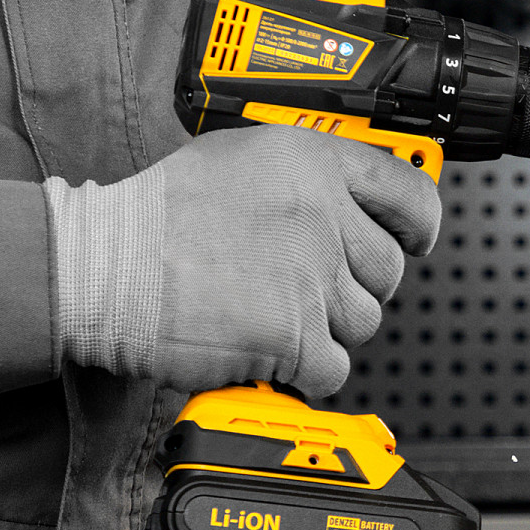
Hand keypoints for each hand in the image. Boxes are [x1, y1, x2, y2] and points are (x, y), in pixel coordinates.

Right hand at [44, 125, 440, 397]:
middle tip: (310, 287)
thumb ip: (302, 178)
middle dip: (355, 285)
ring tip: (276, 314)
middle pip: (387, 270)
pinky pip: (334, 367)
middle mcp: (323, 217)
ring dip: (328, 327)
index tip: (418, 238)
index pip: (410, 193)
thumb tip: (343, 202)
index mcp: (314, 164)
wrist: (108, 263)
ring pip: (363, 321)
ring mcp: (312, 278)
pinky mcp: (295, 335)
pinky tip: (271, 348)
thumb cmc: (157, 214)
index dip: (420, 223)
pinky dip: (308, 369)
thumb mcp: (239, 160)